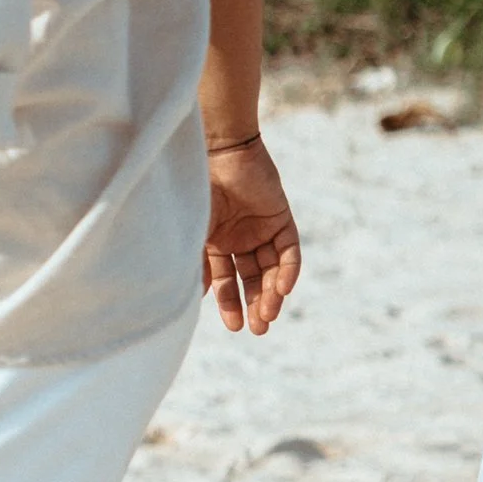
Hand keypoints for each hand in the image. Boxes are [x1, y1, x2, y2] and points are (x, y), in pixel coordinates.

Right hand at [204, 134, 301, 334]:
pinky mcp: (281, 219)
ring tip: (269, 314)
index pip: (225, 281)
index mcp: (214, 242)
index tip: (234, 327)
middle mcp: (238, 238)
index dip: (229, 304)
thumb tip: (193, 299)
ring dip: (271, 293)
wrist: (218, 152)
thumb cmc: (196, 191)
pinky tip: (282, 289)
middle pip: (251, 279)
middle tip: (258, 329)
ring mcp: (261, 229)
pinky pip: (289, 251)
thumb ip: (195, 264)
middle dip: (254, 305)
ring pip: (271, 269)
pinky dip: (288, 271)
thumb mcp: (193, 233)